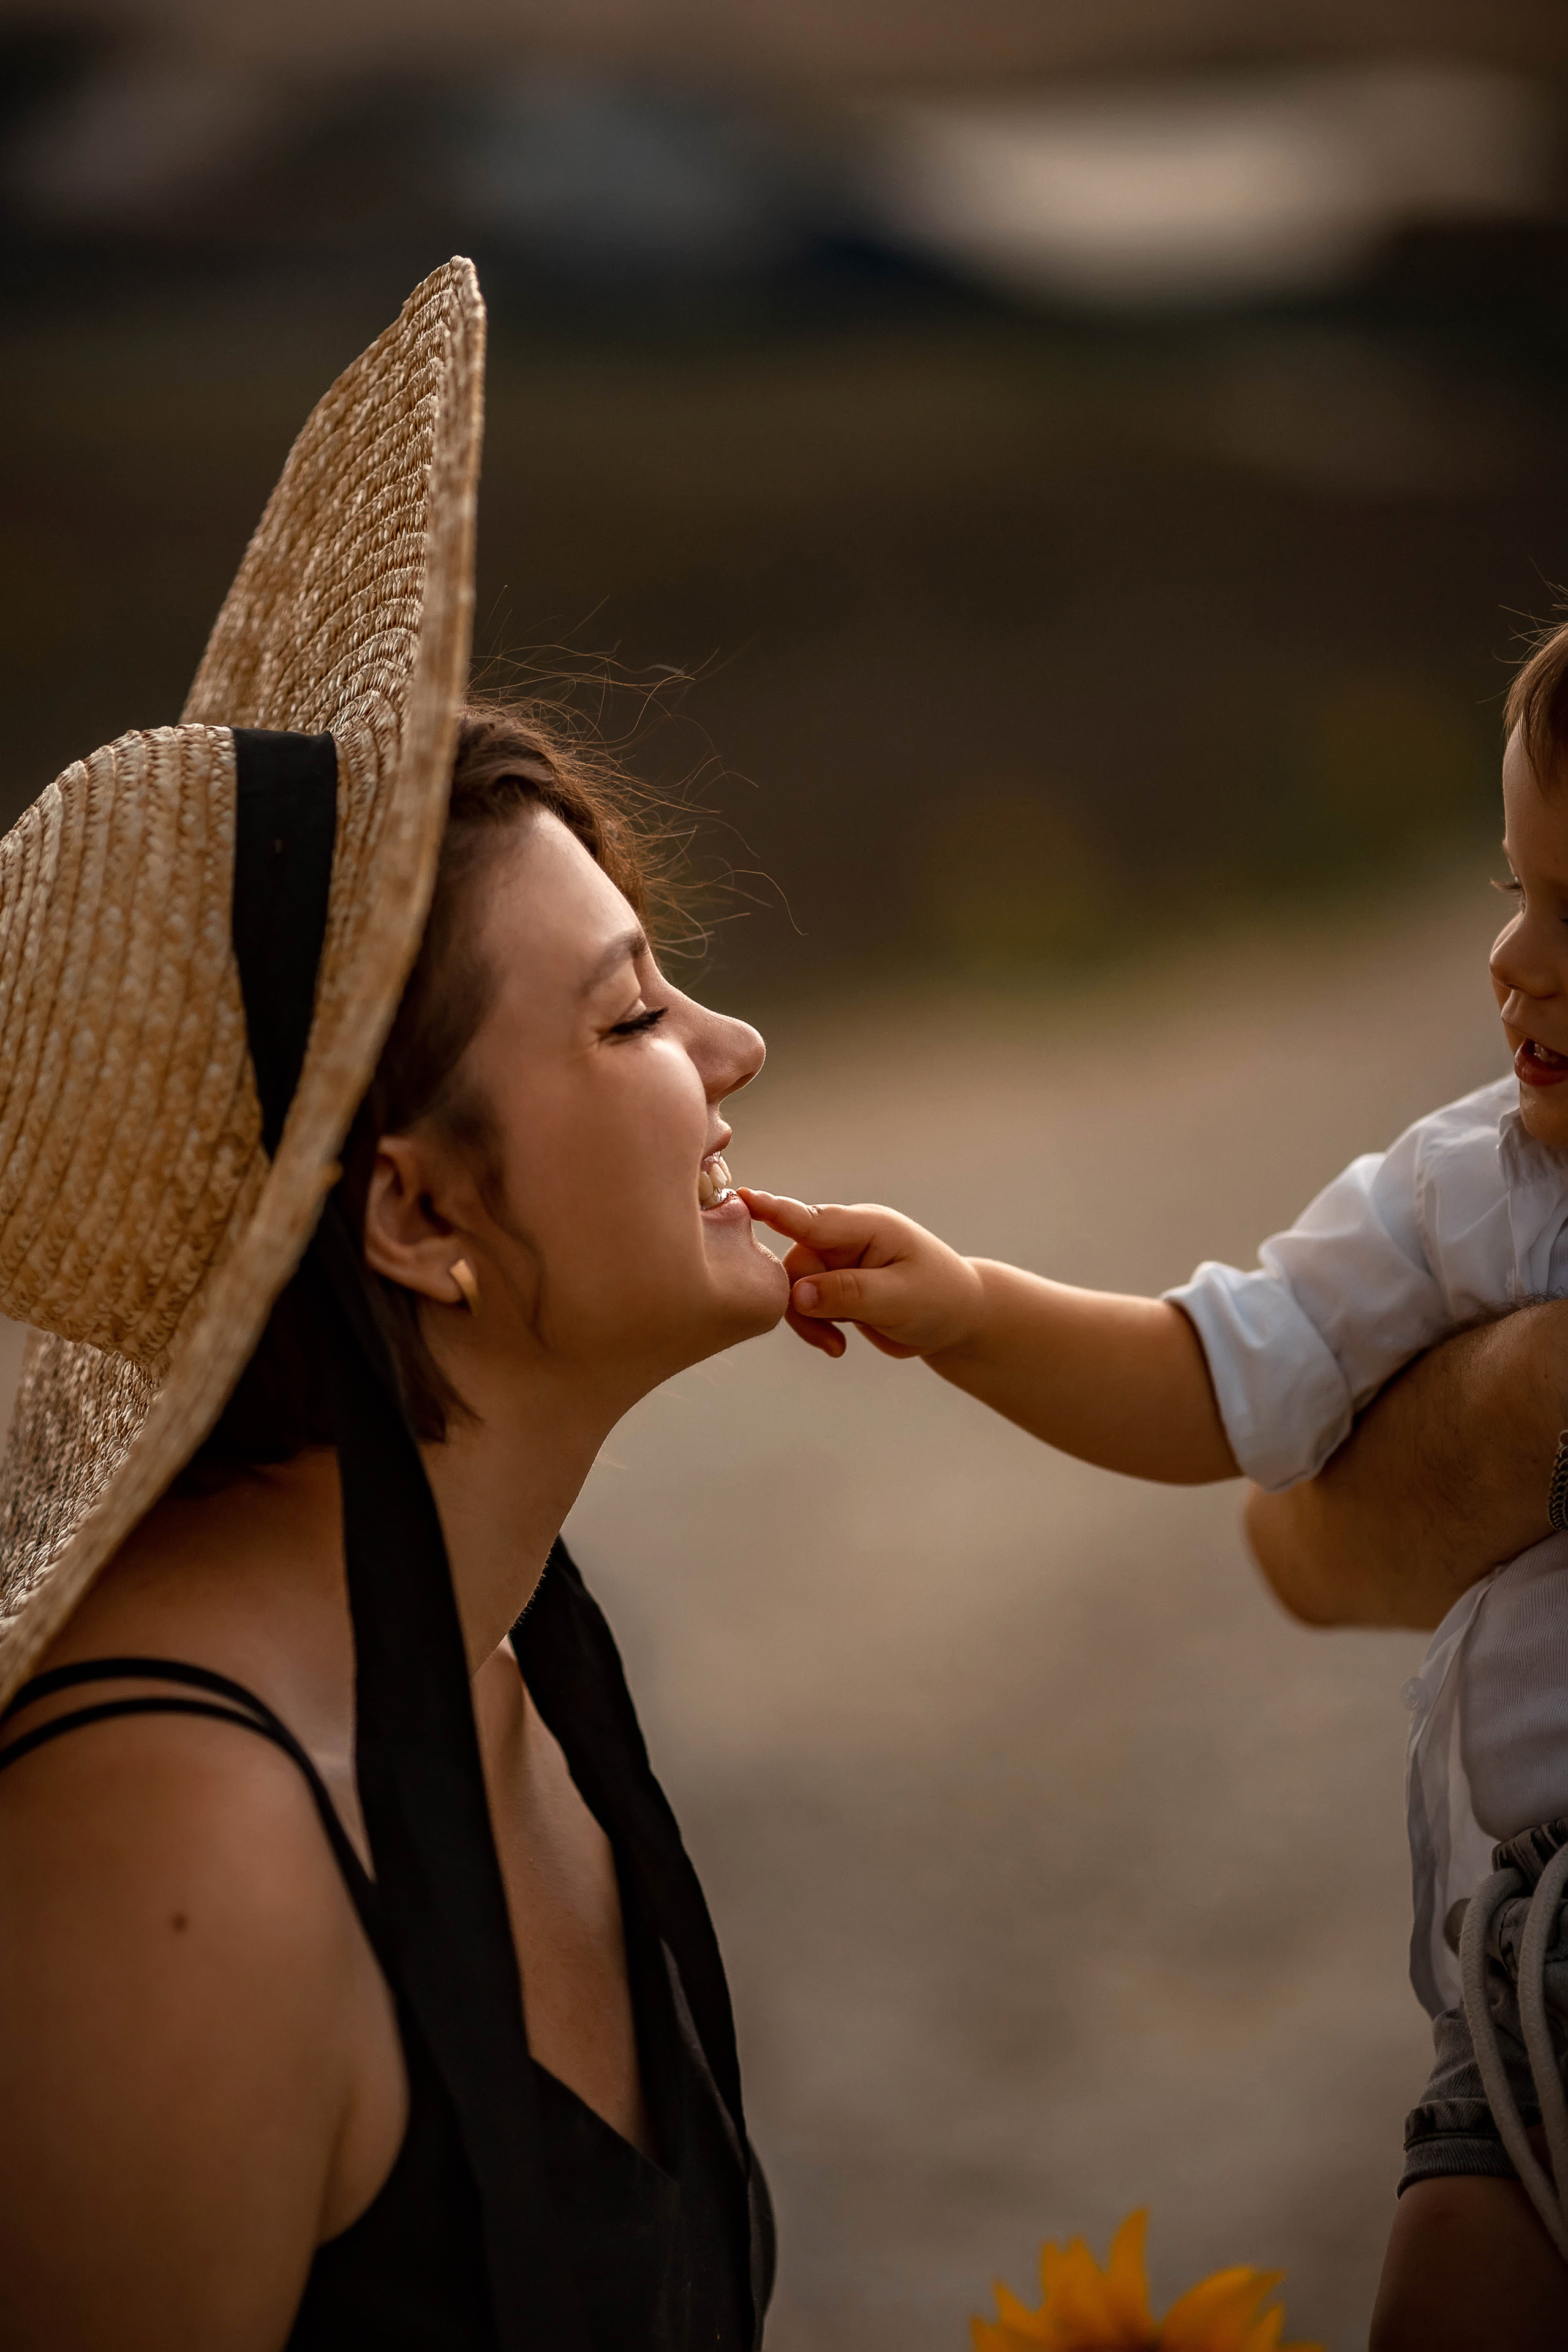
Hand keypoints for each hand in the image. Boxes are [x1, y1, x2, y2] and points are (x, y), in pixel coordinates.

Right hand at [738, 1190, 986, 1362]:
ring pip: (795, 1289)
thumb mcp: (899, 1298)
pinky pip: (805, 1305)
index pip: (811, 1218)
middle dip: (802, 1304)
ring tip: (837, 1345)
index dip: (774, 1210)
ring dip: (809, 1321)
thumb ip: (848, 1293)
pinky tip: (839, 1344)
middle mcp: (846, 1239)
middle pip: (795, 1265)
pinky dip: (815, 1327)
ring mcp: (839, 1263)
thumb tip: (797, 1293)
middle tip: (828, 1337)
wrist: (958, 1321)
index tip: (742, 1198)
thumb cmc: (940, 1298)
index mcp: (865, 1227)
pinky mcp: (835, 1287)